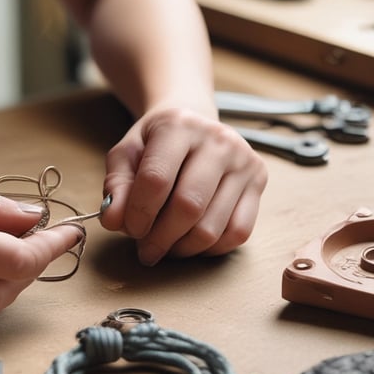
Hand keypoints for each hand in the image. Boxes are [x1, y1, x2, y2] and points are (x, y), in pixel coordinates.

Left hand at [101, 107, 267, 265]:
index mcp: (178, 126)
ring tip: (165, 246)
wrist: (192, 124)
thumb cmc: (154, 144)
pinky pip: (238, 232)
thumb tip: (114, 221)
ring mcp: (244, 160)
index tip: (129, 228)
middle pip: (188, 206)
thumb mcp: (125, 156)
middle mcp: (218, 140)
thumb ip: (115, 187)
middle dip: (160, 238)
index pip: (156, 180)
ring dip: (182, 248)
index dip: (137, 214)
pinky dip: (210, 249)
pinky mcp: (259, 181)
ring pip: (212, 226)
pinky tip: (191, 243)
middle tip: (145, 249)